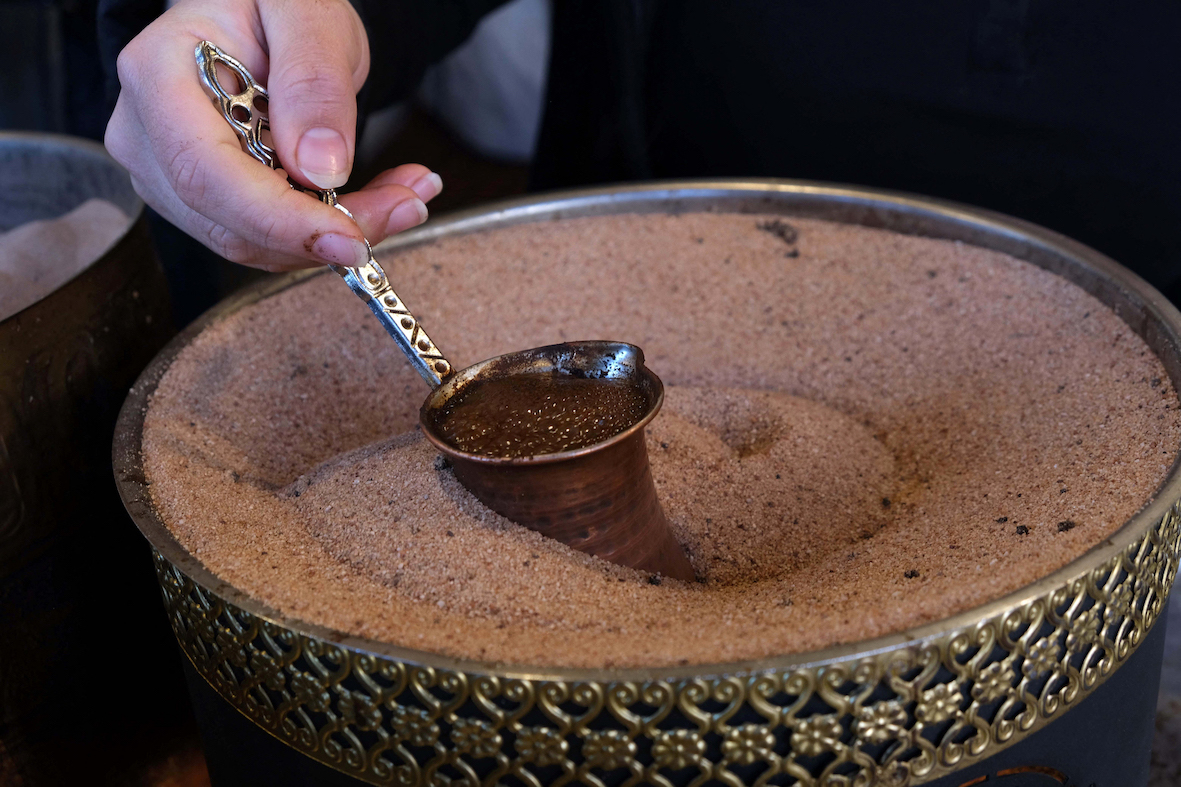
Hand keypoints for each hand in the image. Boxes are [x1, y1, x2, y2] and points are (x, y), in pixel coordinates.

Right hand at [105, 0, 441, 271]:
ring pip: (256, 243)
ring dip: (338, 233)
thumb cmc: (277, 0)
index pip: (208, 175)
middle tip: (407, 203)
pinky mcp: (207, 202)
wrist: (270, 16)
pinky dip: (329, 229)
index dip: (280, 221)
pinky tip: (377, 198)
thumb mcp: (306, 12)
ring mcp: (170, 176)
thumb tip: (320, 169)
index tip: (351, 237)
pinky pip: (270, 238)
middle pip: (233, 222)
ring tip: (404, 193)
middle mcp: (149, 137)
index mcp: (158, 76)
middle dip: (325, 232)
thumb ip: (313, 82)